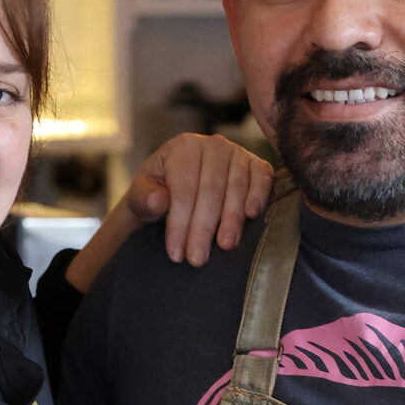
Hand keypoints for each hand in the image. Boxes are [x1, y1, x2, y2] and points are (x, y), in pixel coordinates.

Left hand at [66, 133, 274, 294]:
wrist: (180, 185)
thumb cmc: (159, 192)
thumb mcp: (141, 196)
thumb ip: (144, 198)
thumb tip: (158, 202)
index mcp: (183, 148)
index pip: (183, 187)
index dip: (180, 222)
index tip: (176, 253)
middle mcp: (213, 145)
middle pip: (211, 189)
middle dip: (203, 227)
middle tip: (197, 258)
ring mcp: (238, 153)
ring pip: (236, 186)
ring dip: (231, 219)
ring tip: (224, 246)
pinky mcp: (258, 165)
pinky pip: (263, 177)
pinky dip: (260, 194)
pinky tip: (252, 214)